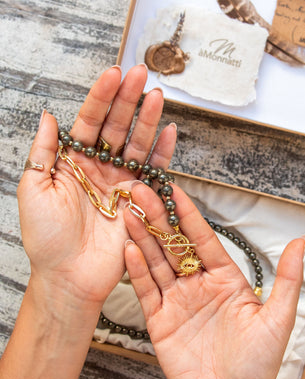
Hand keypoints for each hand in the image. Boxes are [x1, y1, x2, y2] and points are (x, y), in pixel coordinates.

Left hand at [17, 65, 176, 312]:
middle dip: (128, 100)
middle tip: (140, 74)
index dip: (100, 98)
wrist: (69, 276)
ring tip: (156, 96)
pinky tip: (169, 132)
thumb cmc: (46, 238)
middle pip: (116, 128)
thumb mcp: (34, 189)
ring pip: (137, 145)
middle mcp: (98, 169)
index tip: (112, 74)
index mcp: (72, 163)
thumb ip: (43, 151)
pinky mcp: (139, 202)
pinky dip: (163, 154)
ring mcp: (120, 185)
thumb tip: (50, 116)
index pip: (89, 122)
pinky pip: (154, 173)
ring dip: (147, 120)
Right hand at [124, 182, 304, 378]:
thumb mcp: (277, 319)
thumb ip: (286, 279)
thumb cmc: (257, 365)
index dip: (188, 215)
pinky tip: (131, 249)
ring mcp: (177, 302)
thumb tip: (302, 241)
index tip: (175, 191)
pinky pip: (147, 291)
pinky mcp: (160, 321)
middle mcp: (199, 285)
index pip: (203, 239)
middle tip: (144, 193)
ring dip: (144, 238)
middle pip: (175, 246)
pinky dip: (138, 270)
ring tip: (130, 214)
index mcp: (225, 279)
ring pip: (157, 263)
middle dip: (159, 219)